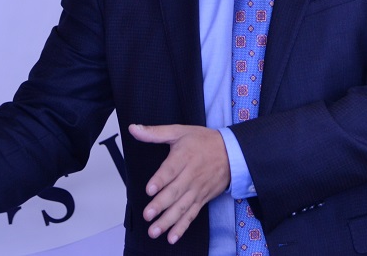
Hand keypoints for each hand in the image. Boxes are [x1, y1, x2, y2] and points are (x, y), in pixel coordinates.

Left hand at [128, 123, 229, 244]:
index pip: (171, 169)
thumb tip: (134, 129)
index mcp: (184, 156)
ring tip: (155, 230)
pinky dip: (182, 227)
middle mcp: (191, 175)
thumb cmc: (204, 141)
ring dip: (168, 221)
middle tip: (148, 214)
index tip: (150, 189)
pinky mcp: (202, 199)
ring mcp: (197, 189)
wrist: (232, 152)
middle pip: (175, 191)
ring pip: (182, 207)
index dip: (160, 180)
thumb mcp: (180, 131)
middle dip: (161, 205)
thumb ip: (155, 132)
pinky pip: (191, 215)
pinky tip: (172, 237)